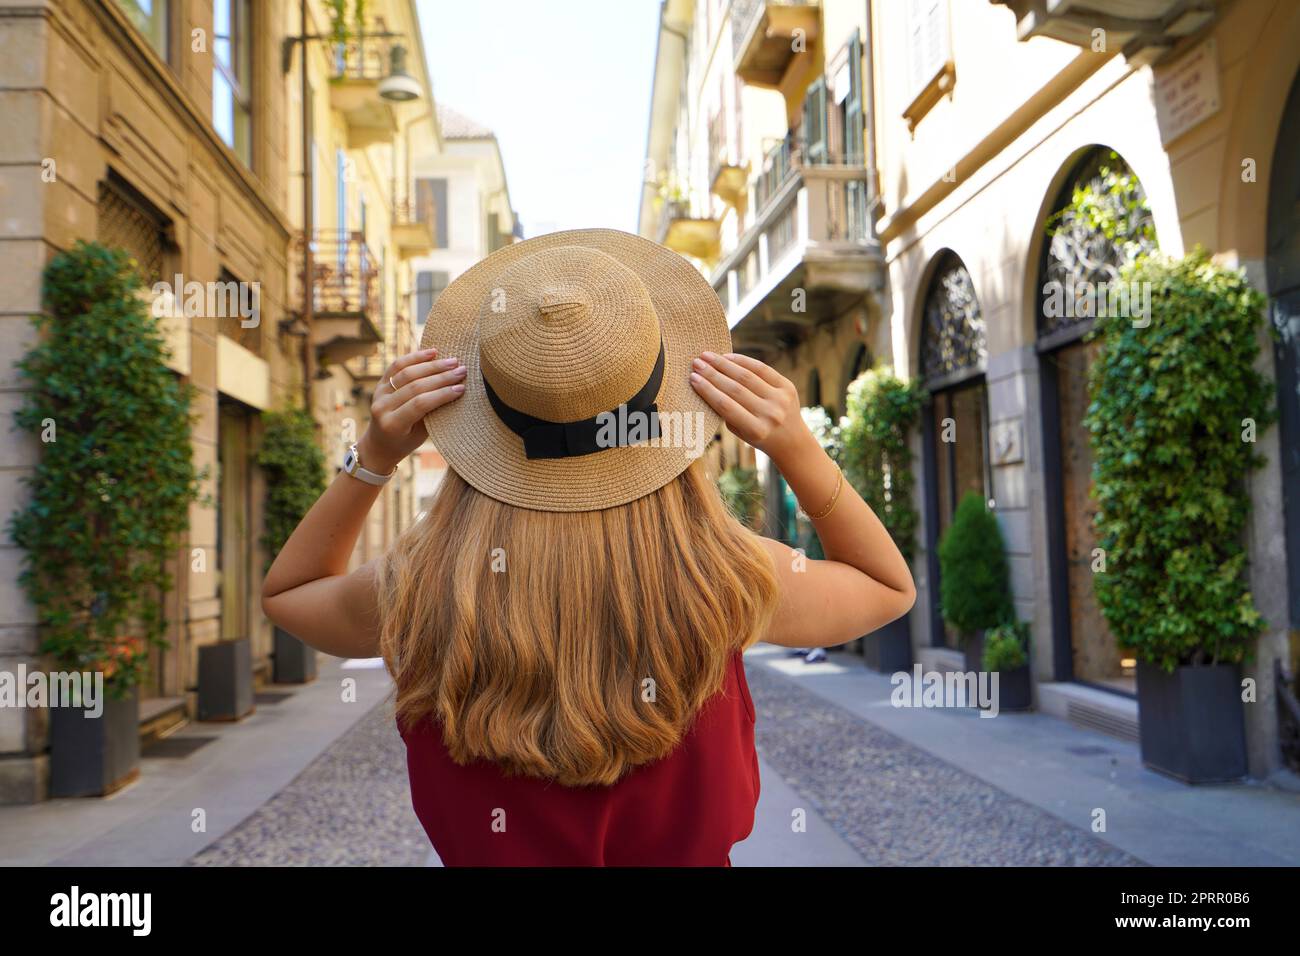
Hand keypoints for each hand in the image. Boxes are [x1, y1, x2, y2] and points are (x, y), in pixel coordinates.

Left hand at [357, 348, 466, 472]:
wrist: (380, 444)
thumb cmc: (405, 442)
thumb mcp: (420, 435)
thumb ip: (432, 414)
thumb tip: (455, 391)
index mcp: (393, 424)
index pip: (420, 404)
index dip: (442, 394)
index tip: (461, 388)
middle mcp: (382, 407)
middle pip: (414, 385)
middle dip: (441, 377)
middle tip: (461, 370)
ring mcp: (378, 393)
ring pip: (406, 372)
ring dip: (432, 365)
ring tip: (452, 361)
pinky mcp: (380, 383)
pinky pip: (397, 365)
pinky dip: (415, 357)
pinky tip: (432, 352)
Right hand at [689, 351, 811, 463]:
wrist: (792, 441)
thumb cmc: (759, 436)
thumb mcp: (741, 432)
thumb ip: (727, 412)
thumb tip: (707, 382)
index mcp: (756, 430)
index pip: (726, 406)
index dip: (707, 390)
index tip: (693, 378)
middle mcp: (770, 414)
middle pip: (735, 389)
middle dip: (712, 374)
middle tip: (696, 363)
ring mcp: (781, 399)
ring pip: (747, 376)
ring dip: (724, 364)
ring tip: (707, 356)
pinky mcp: (788, 387)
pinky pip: (762, 369)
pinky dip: (743, 361)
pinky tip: (727, 356)